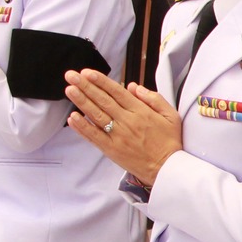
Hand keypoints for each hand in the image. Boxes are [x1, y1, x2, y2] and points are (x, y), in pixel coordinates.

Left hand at [64, 70, 182, 183]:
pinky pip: (94, 136)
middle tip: (71, 76)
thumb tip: (133, 86)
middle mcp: (127, 122)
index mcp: (141, 111)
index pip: (117, 92)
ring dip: (81, 102)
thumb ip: (153, 98)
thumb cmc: (169, 142)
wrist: (166, 168)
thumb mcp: (171, 115)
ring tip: (70, 90)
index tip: (88, 73)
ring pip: (96, 115)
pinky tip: (72, 118)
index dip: (101, 81)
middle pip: (103, 100)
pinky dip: (82, 127)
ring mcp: (117, 136)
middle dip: (85, 86)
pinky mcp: (111, 149)